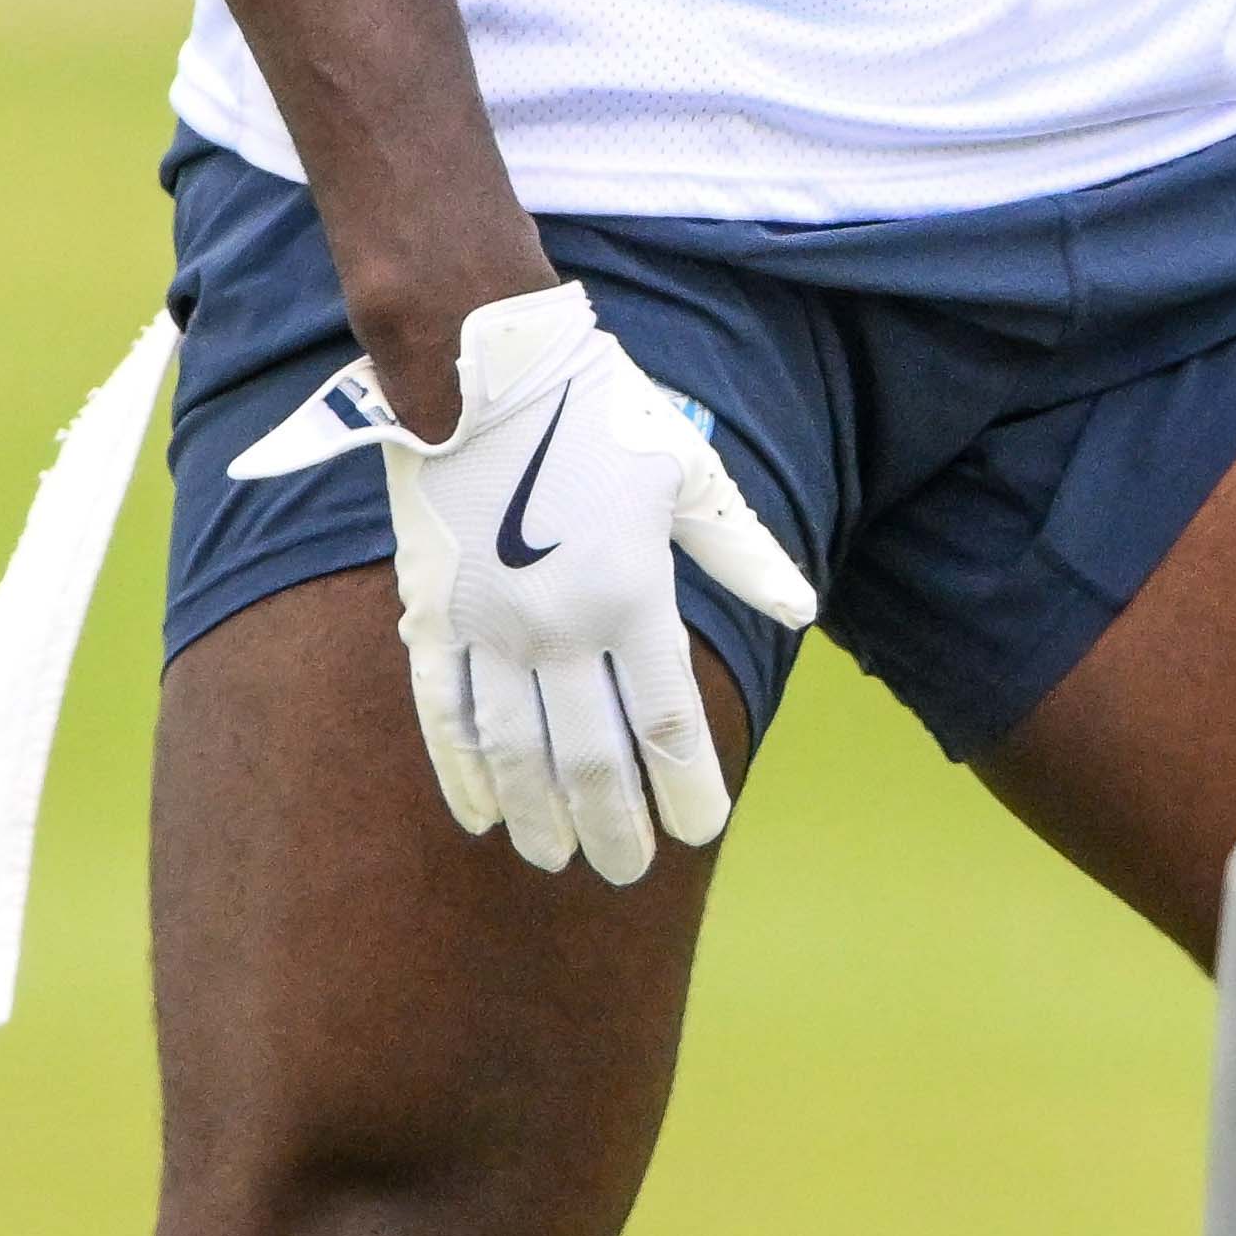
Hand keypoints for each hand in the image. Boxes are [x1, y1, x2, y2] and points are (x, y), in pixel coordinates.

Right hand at [235, 284, 816, 879]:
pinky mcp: (432, 613)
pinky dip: (463, 771)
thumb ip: (743, 551)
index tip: (702, 833)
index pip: (669, 723)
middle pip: (592, 756)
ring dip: (540, 813)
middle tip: (629, 872)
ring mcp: (489, 625)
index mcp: (632, 593)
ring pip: (517, 749)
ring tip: (557, 860)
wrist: (481, 363)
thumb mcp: (690, 471)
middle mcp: (560, 625)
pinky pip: (444, 713)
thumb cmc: (601, 414)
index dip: (689, 787)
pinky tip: (483, 813)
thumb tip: (803, 610)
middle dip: (615, 824)